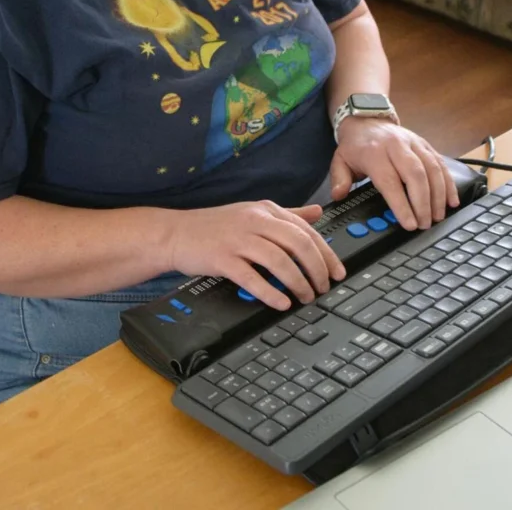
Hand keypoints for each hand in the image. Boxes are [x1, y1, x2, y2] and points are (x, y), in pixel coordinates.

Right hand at [168, 201, 345, 310]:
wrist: (174, 233)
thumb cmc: (214, 226)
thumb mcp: (252, 212)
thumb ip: (287, 214)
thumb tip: (318, 213)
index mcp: (265, 210)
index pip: (306, 230)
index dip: (326, 253)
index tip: (338, 272)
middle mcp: (254, 221)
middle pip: (298, 244)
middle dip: (317, 269)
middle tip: (324, 288)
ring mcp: (238, 238)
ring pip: (279, 260)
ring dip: (298, 282)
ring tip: (306, 297)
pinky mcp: (222, 258)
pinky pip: (253, 277)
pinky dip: (271, 291)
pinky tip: (281, 302)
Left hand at [331, 118, 459, 230]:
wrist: (367, 120)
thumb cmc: (355, 145)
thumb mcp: (340, 160)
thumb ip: (339, 179)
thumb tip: (339, 195)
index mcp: (374, 152)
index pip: (390, 181)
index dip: (401, 204)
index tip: (410, 224)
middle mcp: (396, 145)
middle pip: (416, 174)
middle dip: (423, 202)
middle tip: (425, 224)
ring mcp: (414, 143)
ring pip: (432, 168)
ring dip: (439, 195)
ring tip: (438, 217)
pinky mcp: (425, 144)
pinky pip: (441, 163)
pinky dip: (449, 183)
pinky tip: (452, 200)